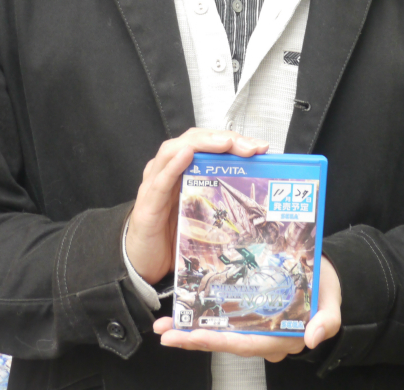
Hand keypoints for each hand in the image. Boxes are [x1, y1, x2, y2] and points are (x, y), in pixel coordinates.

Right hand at [125, 128, 268, 284]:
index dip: (233, 141)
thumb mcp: (202, 213)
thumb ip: (218, 199)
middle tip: (250, 147)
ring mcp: (155, 184)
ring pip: (175, 150)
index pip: (208, 144)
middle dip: (224, 139)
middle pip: (194, 140)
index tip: (259, 148)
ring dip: (202, 144)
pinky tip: (187, 155)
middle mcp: (167, 170)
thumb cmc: (173, 237)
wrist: (144, 264)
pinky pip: (160, 180)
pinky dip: (174, 165)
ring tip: (225, 143)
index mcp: (182, 170)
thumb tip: (256, 196)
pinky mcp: (147, 204)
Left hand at [153, 258, 341, 362]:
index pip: (245, 344)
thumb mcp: (332, 302)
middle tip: (166, 334)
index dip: (218, 342)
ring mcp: (253, 325)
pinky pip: (222, 319)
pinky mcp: (247, 312)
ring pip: (219, 332)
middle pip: (225, 342)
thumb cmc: (326, 289)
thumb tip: (313, 337)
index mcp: (281, 338)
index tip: (193, 337)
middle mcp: (263, 336)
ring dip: (191, 331)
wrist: (324, 274)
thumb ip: (327, 320)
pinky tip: (181, 313)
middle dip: (193, 340)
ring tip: (164, 326)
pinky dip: (202, 318)